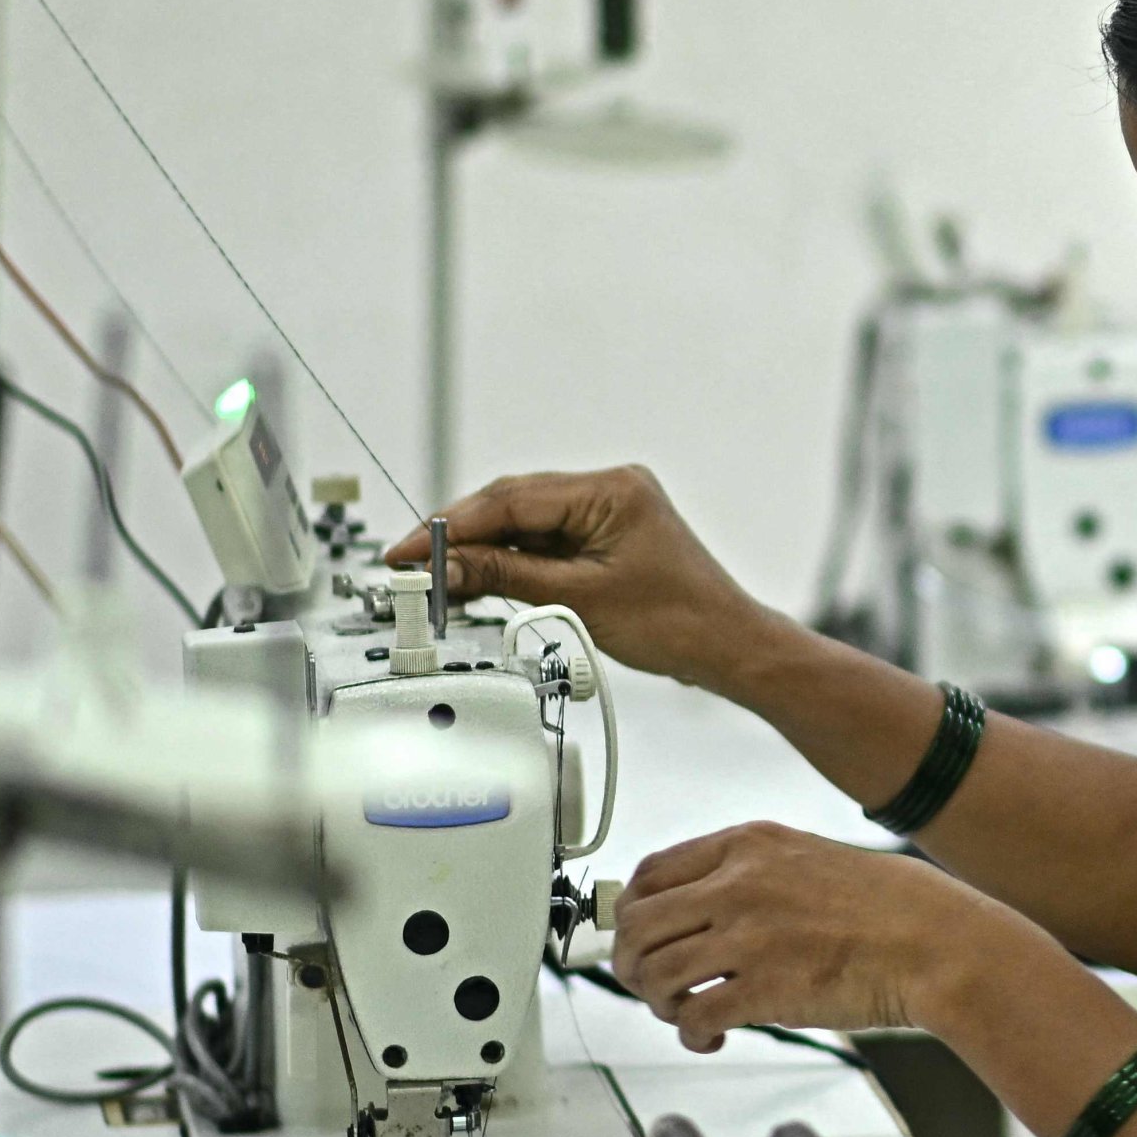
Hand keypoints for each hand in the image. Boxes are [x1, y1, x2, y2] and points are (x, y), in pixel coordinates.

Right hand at [389, 466, 764, 689]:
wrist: (726, 648)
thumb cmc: (677, 624)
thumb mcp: (579, 599)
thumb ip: (507, 576)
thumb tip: (448, 566)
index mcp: (611, 490)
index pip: (512, 500)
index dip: (453, 525)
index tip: (409, 548)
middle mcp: (610, 488)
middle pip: (513, 503)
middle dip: (460, 534)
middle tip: (409, 563)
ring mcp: (609, 510)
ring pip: (525, 522)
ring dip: (483, 549)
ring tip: (437, 577)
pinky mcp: (606, 534)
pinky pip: (546, 539)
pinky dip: (512, 559)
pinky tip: (481, 578)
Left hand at [611, 822, 1002, 1050]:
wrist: (935, 942)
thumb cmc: (885, 907)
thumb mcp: (805, 859)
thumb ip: (747, 876)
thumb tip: (693, 911)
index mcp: (747, 846)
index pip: (650, 874)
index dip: (630, 914)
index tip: (637, 937)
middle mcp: (739, 884)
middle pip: (637, 925)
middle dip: (631, 964)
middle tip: (650, 985)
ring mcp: (751, 936)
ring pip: (655, 973)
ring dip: (659, 1003)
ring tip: (684, 1012)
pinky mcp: (766, 988)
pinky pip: (694, 1017)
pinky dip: (692, 1035)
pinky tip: (712, 1036)